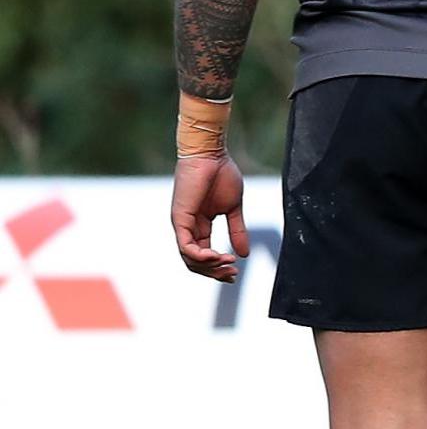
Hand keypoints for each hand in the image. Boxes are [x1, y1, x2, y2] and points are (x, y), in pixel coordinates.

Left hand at [171, 152, 248, 282]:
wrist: (211, 154)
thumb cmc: (221, 175)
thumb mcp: (233, 208)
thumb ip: (237, 230)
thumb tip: (244, 253)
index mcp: (199, 225)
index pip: (204, 254)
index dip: (218, 267)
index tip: (235, 273)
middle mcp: (187, 227)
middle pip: (195, 262)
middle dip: (214, 272)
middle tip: (233, 274)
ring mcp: (182, 224)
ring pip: (189, 258)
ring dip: (209, 266)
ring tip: (228, 263)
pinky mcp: (180, 218)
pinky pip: (186, 246)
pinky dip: (200, 256)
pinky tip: (217, 255)